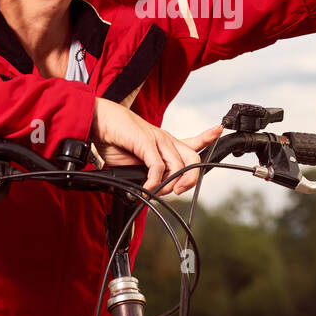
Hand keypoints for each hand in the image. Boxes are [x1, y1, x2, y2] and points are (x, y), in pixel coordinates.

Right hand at [92, 97, 224, 194]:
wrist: (98, 123)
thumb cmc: (115, 140)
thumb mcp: (136, 159)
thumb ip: (148, 173)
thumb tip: (153, 189)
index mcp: (165, 142)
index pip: (193, 141)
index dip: (207, 137)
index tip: (218, 130)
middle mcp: (166, 140)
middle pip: (193, 160)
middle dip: (190, 180)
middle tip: (178, 191)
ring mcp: (158, 139)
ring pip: (179, 166)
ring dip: (169, 185)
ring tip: (156, 191)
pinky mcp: (146, 142)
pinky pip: (158, 168)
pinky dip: (154, 182)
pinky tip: (147, 187)